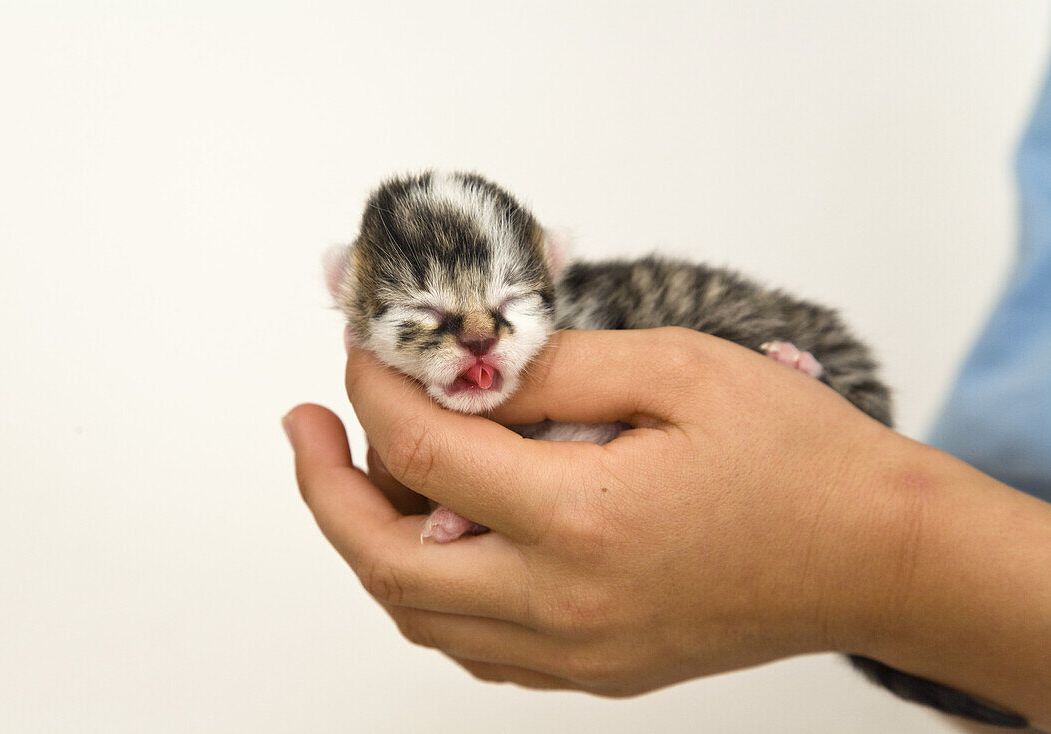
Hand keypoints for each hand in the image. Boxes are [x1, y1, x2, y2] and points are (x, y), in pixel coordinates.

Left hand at [284, 328, 915, 694]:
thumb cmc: (797, 459)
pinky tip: (438, 535)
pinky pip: (474, 645)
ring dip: (371, 541)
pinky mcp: (596, 670)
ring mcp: (577, 652)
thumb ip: (556, 366)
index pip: (425, 453)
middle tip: (308, 427)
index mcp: (584, 519)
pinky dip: (430, 590)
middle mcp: (565, 603)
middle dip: (324, 488)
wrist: (874, 554)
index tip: (363, 349)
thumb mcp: (677, 370)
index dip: (375, 390)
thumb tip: (466, 363)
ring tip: (364, 473)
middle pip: (386, 562)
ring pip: (420, 616)